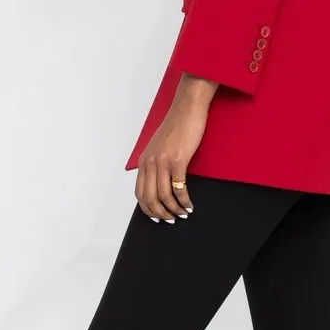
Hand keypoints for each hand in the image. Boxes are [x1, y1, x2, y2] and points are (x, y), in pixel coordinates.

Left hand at [134, 75, 216, 220]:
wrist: (187, 109)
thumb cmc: (177, 127)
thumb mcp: (159, 147)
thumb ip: (157, 163)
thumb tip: (160, 183)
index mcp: (144, 161)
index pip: (139, 193)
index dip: (147, 209)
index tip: (157, 217)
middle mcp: (150, 163)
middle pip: (150, 198)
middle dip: (160, 213)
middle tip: (171, 220)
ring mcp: (163, 161)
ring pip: (163, 195)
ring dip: (173, 209)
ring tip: (182, 214)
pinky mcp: (178, 159)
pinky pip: (178, 187)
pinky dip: (184, 200)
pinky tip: (189, 205)